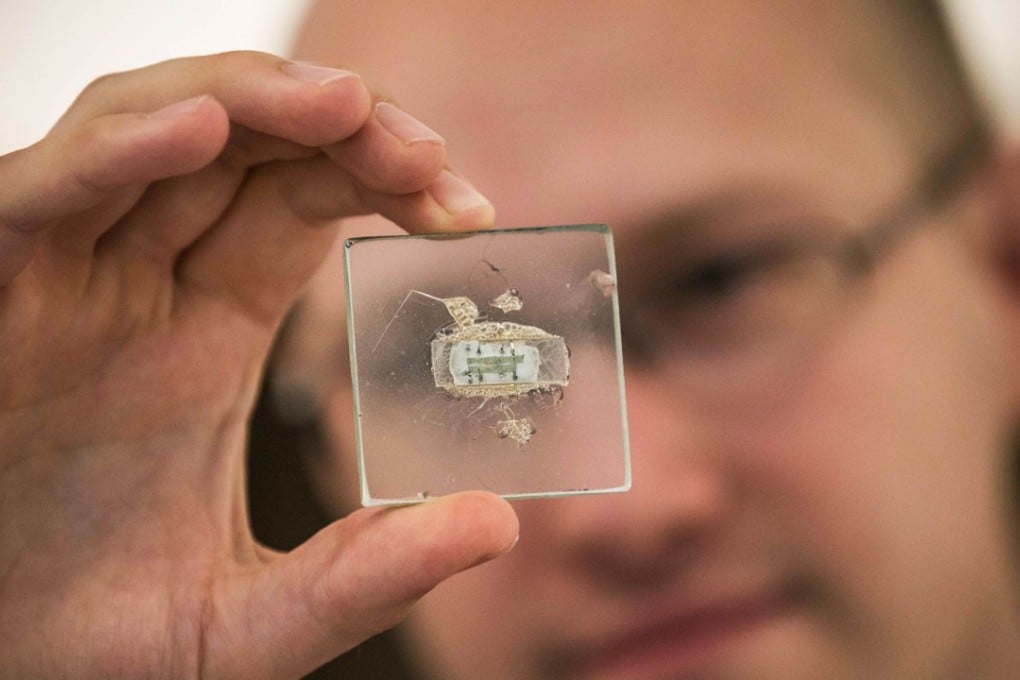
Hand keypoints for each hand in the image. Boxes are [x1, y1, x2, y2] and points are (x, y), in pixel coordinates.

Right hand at [0, 52, 517, 678]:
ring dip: (249, 101)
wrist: (1, 678)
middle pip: (243, 148)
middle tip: (427, 154)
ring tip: (346, 108)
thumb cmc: (102, 644)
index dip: (382, 183)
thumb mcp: (257, 618)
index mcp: (206, 333)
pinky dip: (117, 151)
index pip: (300, 204)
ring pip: (151, 133)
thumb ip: (370, 575)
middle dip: (340, 127)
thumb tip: (498, 524)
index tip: (469, 214)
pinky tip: (200, 130)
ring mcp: (62, 284)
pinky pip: (44, 194)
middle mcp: (137, 288)